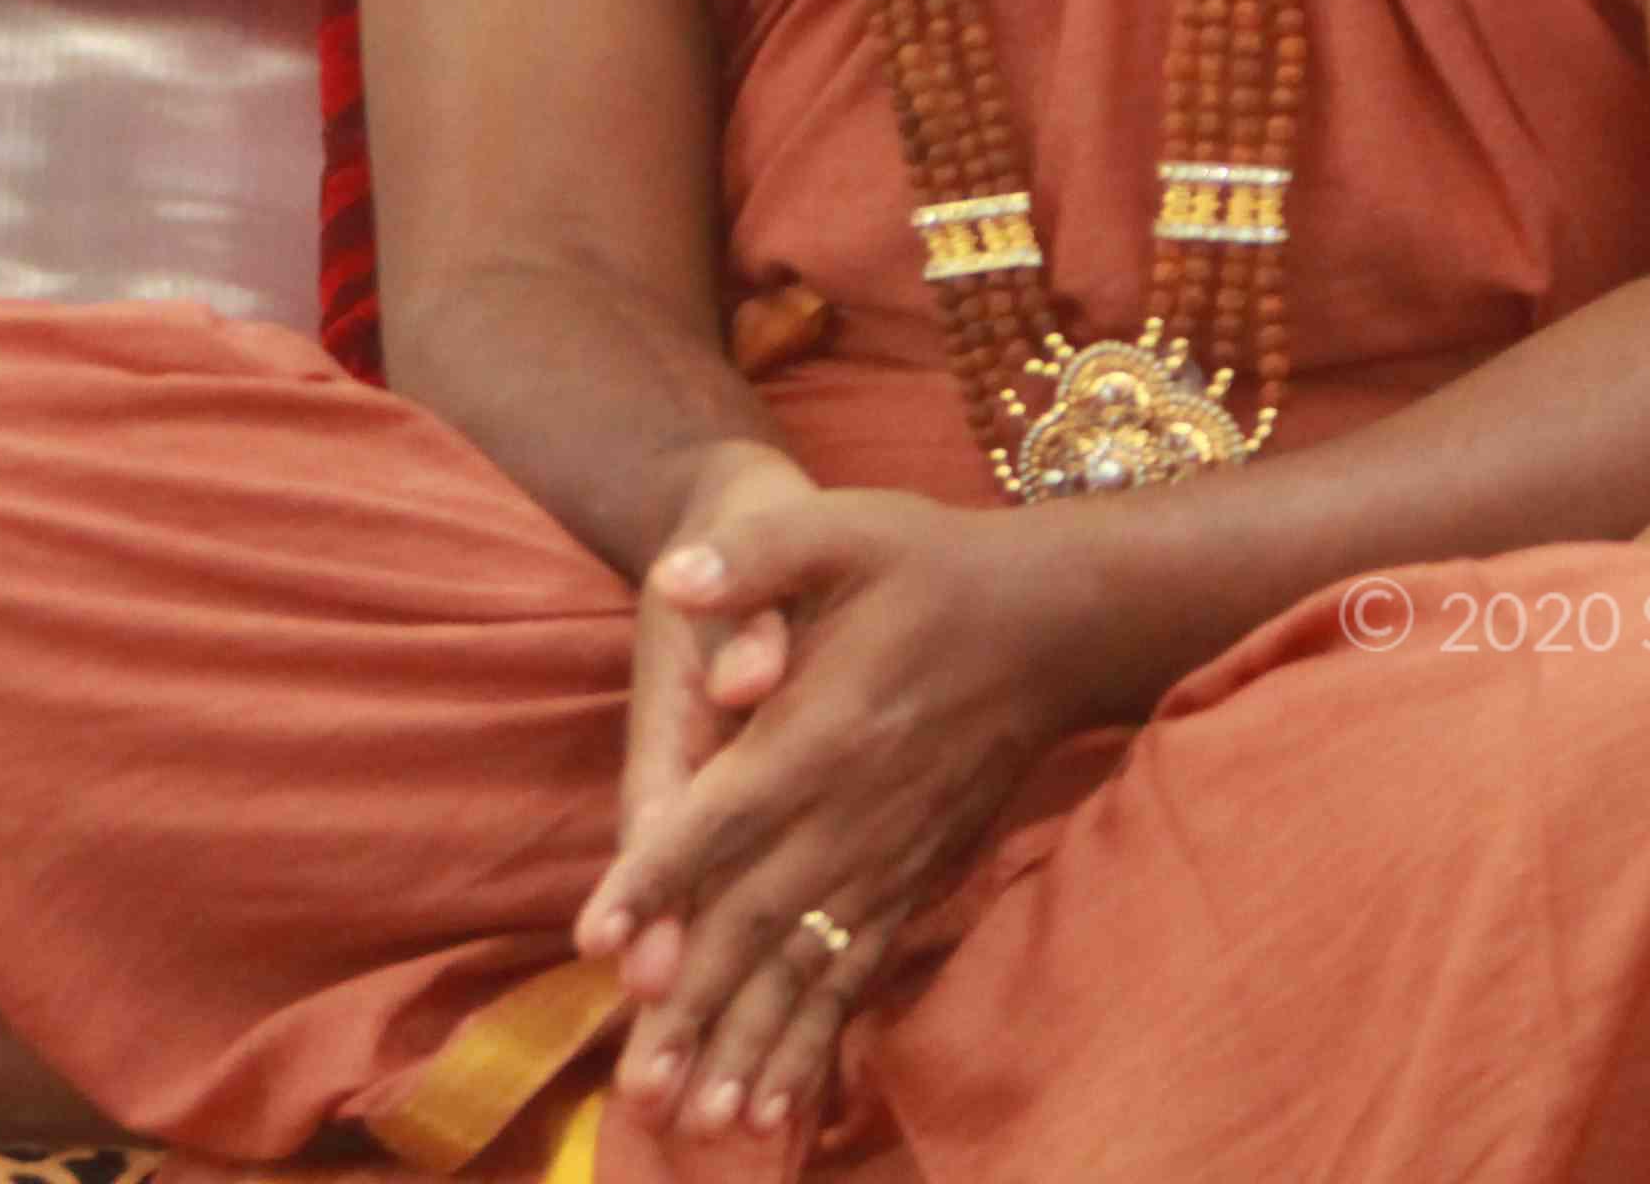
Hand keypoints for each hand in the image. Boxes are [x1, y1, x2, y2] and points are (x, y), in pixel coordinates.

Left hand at [571, 482, 1096, 1142]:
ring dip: (750, 1045)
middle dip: (693, 1005)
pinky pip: (857, 976)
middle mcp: (853, 813)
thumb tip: (672, 574)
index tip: (600, 940)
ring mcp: (888, 859)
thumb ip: (755, 554)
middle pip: (757, 921)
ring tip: (699, 1121)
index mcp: (822, 731)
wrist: (1050, 623)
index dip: (659, 877)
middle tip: (638, 1083)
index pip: (724, 816)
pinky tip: (778, 1103)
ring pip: (805, 968)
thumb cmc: (930, 566)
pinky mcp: (915, 884)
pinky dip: (815, 1042)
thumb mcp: (842, 527)